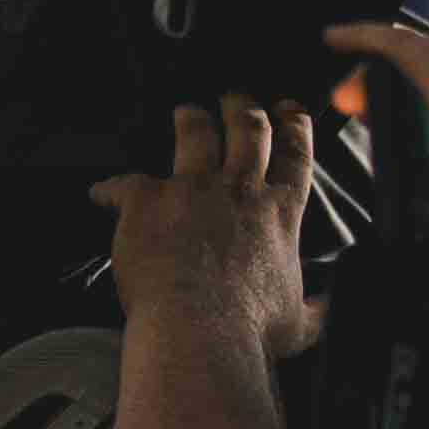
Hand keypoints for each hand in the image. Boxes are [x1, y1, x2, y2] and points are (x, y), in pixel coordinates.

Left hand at [97, 100, 322, 372]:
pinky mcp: (147, 200)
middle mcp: (240, 191)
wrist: (200, 330)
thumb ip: (315, 308)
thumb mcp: (301, 322)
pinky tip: (100, 193)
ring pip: (195, 135)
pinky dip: (110, 189)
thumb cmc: (251, 331)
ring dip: (191, 119)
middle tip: (237, 98)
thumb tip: (328, 310)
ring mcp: (193, 189)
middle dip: (243, 108)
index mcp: (280, 215)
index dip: (295, 127)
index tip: (291, 111)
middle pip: (248, 130)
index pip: (295, 157)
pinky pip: (124, 183)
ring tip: (186, 113)